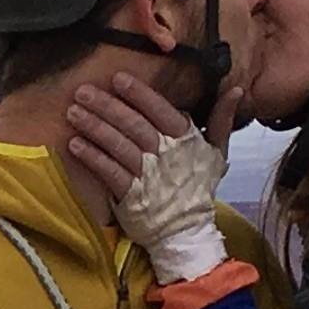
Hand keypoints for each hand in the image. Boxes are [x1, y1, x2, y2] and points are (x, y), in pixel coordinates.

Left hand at [66, 80, 228, 277]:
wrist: (186, 230)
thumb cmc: (198, 187)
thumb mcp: (217, 152)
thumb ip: (222, 119)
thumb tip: (236, 89)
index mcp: (185, 140)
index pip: (160, 110)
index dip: (139, 94)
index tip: (118, 78)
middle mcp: (165, 155)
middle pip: (133, 124)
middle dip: (107, 105)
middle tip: (83, 90)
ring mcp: (146, 175)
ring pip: (118, 144)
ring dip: (94, 126)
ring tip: (73, 111)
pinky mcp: (129, 195)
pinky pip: (108, 171)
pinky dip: (92, 157)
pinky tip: (74, 143)